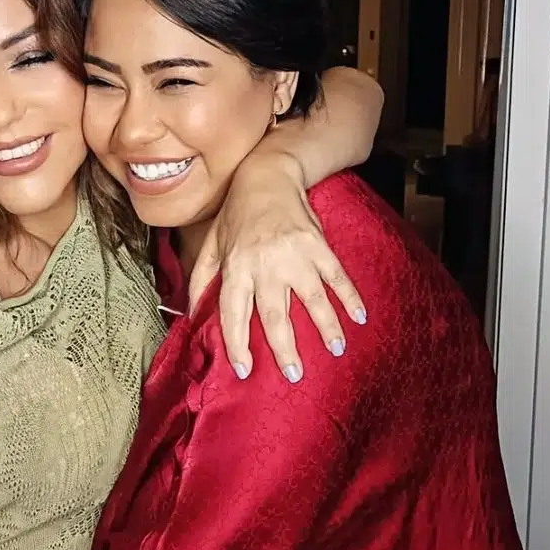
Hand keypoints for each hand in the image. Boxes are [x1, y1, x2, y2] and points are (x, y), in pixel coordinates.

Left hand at [191, 151, 365, 381]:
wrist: (267, 175)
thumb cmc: (236, 214)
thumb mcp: (211, 244)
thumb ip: (201, 279)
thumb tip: (190, 314)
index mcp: (236, 267)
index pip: (233, 312)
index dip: (237, 342)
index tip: (244, 370)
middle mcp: (264, 264)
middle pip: (274, 313)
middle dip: (284, 347)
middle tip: (295, 373)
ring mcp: (293, 253)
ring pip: (312, 297)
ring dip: (326, 326)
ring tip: (336, 349)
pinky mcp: (317, 244)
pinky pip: (336, 275)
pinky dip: (349, 296)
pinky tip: (359, 317)